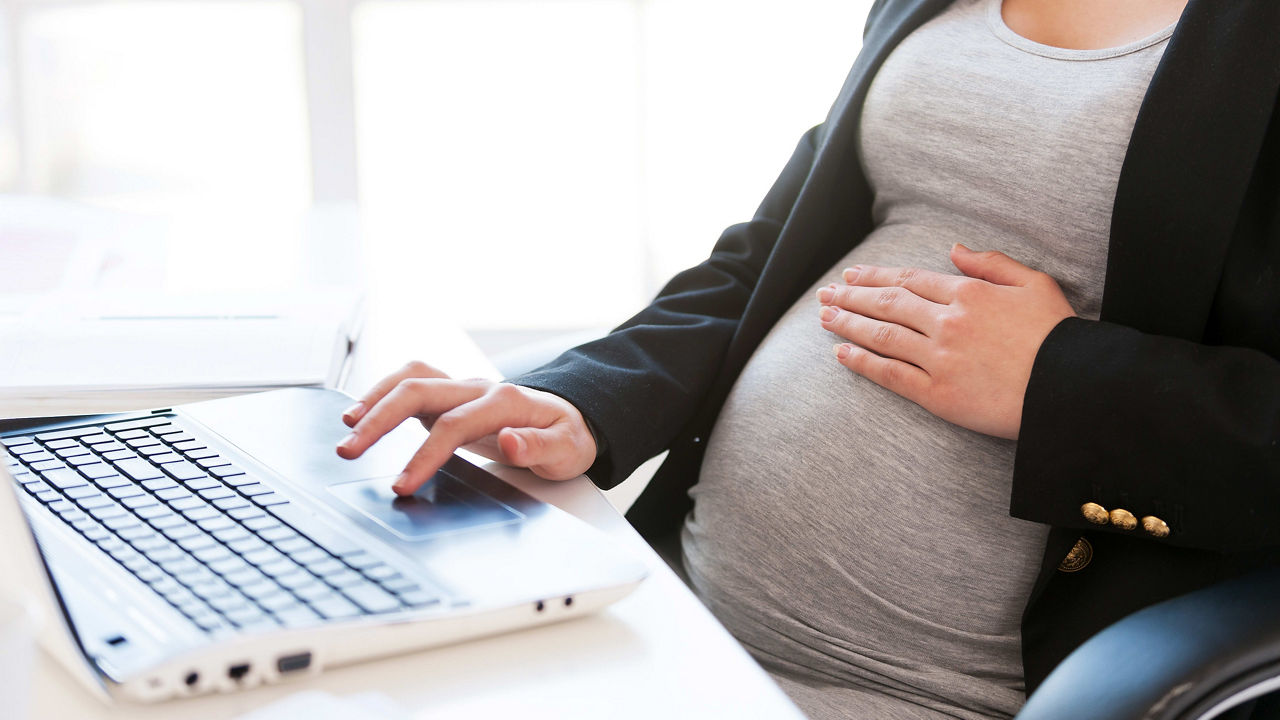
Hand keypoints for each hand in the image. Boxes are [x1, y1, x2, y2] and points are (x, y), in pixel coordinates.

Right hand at [335, 361, 597, 494]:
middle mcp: (477, 388)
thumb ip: (539, 446)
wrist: (571, 419)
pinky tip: (361, 413)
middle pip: (419, 391)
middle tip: (349, 451)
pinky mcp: (449, 396)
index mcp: (505, 402)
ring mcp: (461, 389)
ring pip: (409, 378)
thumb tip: (509, 440)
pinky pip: (410, 383)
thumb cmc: (567, 436)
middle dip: (379, 420)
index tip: (402, 484)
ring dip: (374, 400)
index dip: (424, 454)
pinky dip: (381, 393)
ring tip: (346, 428)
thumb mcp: (567, 450)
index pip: (453, 426)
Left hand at [816, 244, 1074, 438]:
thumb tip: (954, 248)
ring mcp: (939, 358)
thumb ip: (992, 263)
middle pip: (887, 304)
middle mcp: (947, 322)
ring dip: (848, 324)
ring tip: (824, 317)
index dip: (876, 276)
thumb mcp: (1035, 284)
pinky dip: (862, 362)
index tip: (852, 275)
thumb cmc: (1059, 336)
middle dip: (851, 297)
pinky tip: (841, 353)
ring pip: (882, 335)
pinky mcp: (937, 394)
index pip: (909, 280)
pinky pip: (890, 374)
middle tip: (826, 293)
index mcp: (968, 293)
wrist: (1072, 389)